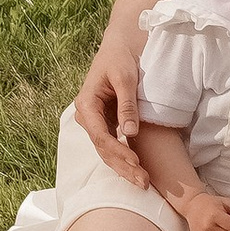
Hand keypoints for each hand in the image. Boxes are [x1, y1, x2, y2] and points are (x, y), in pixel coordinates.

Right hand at [72, 19, 147, 182]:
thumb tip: (130, 133)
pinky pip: (113, 146)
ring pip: (107, 151)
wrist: (119, 47)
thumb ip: (127, 105)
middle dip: (122, 167)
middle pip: (103, 149)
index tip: (135, 162)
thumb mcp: (125, 78)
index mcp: (86, 104)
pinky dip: (125, 159)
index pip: (99, 135)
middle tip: (143, 182)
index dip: (117, 151)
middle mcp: (88, 116)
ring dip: (124, 168)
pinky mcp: (106, 124)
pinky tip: (138, 172)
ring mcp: (96, 122)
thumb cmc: (120, 59)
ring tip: (143, 183)